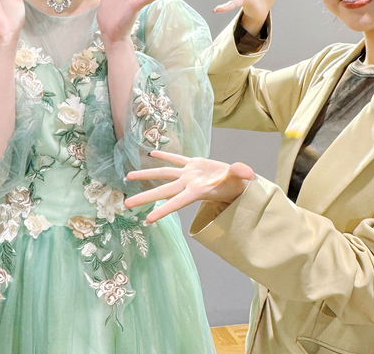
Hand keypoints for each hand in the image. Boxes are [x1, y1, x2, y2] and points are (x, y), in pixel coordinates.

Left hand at [124, 149, 255, 223]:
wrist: (240, 183)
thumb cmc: (239, 185)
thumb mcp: (240, 180)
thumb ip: (241, 174)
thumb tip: (248, 173)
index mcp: (196, 190)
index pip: (176, 202)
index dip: (163, 211)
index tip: (147, 220)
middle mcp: (188, 183)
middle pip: (162, 191)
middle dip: (144, 197)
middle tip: (125, 205)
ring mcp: (189, 174)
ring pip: (163, 173)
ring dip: (146, 174)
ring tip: (128, 177)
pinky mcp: (193, 164)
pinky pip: (175, 160)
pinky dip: (164, 156)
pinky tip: (151, 154)